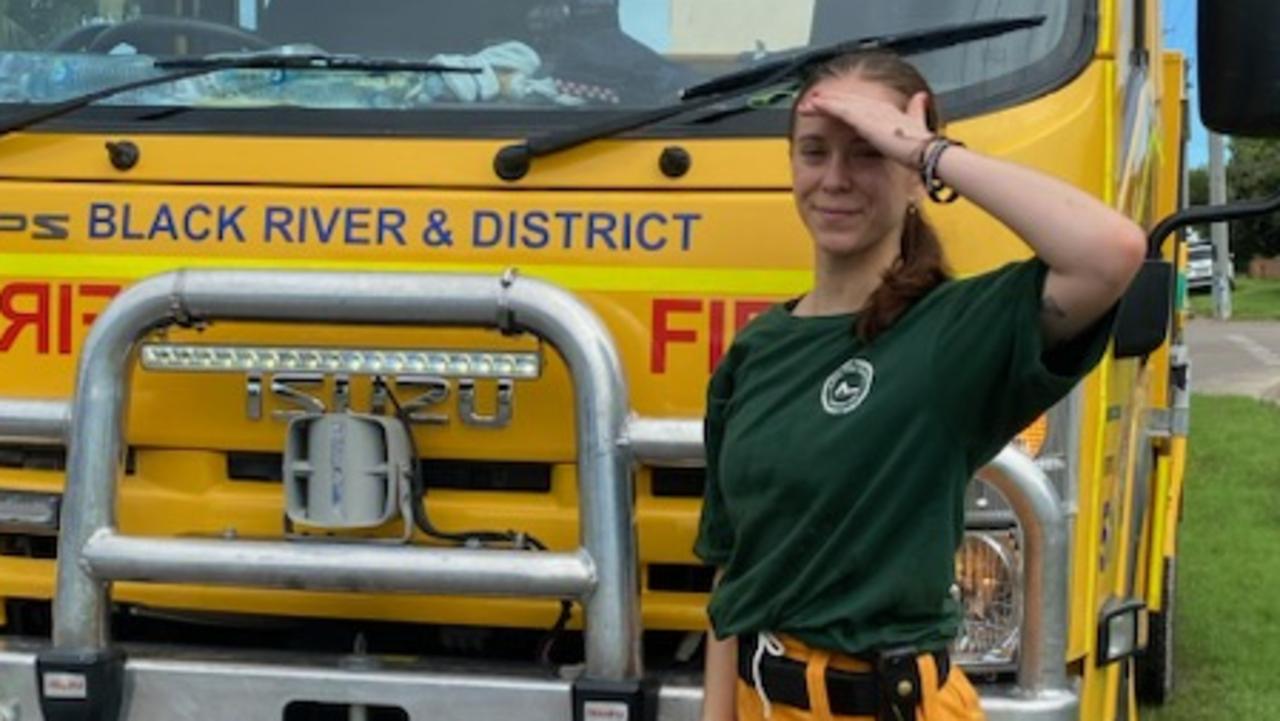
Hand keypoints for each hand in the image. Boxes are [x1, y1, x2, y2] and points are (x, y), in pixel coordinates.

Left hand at [798, 89, 933, 167]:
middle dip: (829, 100)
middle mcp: (876, 106)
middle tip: (811, 101)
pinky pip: (839, 109)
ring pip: (839, 102)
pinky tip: (813, 105)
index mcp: (886, 110)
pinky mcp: (863, 119)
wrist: (926, 151)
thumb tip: (921, 97)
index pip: (859, 103)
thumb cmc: (922, 145)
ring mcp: (869, 111)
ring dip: (821, 102)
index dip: (843, 102)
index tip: (829, 103)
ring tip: (806, 103)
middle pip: (847, 100)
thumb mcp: (916, 126)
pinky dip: (825, 105)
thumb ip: (916, 111)